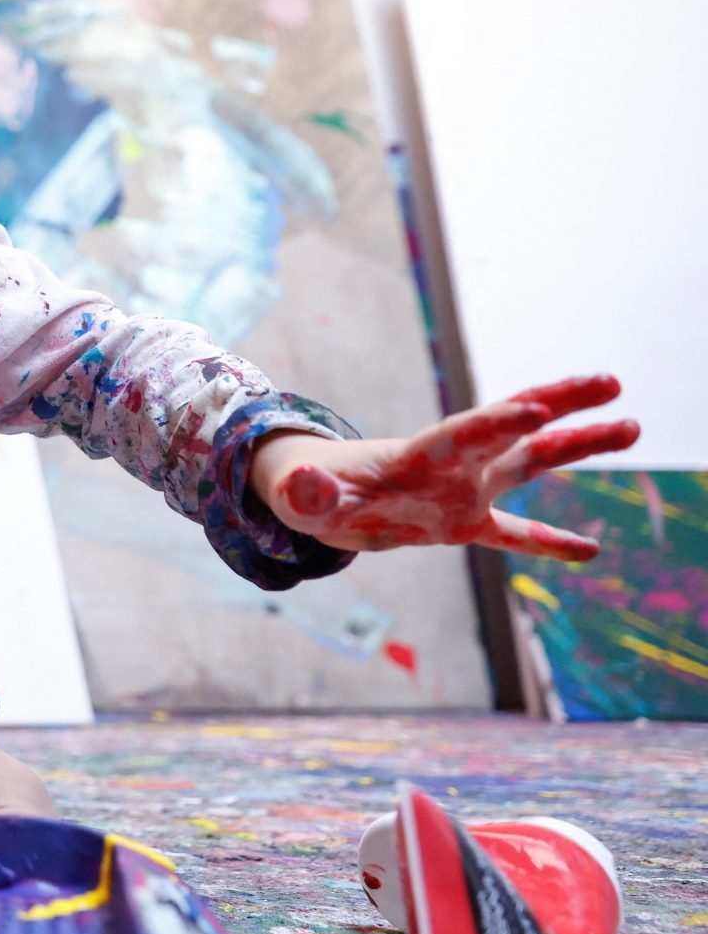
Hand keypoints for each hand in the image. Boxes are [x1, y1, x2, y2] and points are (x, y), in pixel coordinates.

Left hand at [251, 374, 639, 561]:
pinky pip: (514, 534)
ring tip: (631, 425)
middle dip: (559, 404)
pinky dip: (550, 542)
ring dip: (578, 445)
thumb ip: (309, 492)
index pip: (463, 435)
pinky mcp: (462, 523)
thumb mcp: (302, 497)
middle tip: (612, 382)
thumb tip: (304, 487)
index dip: (497, 423)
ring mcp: (463, 492)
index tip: (537, 407)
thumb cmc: (307, 491)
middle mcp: (451, 467)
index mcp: (415, 457)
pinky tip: (591, 551)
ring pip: (530, 465)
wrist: (313, 497)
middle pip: (513, 431)